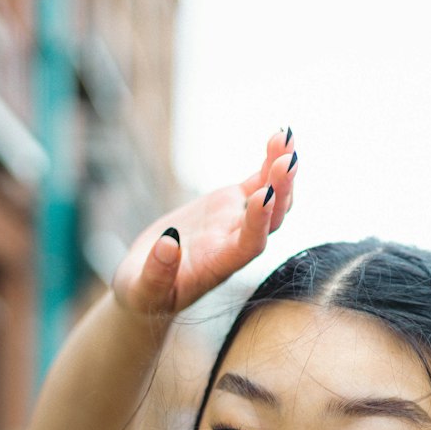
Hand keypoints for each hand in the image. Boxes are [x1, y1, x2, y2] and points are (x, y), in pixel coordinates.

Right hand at [111, 129, 297, 318]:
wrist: (150, 285)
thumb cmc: (145, 293)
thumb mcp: (143, 291)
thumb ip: (156, 273)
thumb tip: (169, 243)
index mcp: (219, 266)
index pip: (249, 245)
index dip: (259, 221)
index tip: (263, 195)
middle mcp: (236, 244)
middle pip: (271, 219)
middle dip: (280, 190)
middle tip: (287, 160)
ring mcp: (237, 223)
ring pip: (272, 197)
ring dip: (282, 171)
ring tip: (286, 137)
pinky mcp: (231, 206)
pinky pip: (258, 182)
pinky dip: (270, 161)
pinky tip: (281, 136)